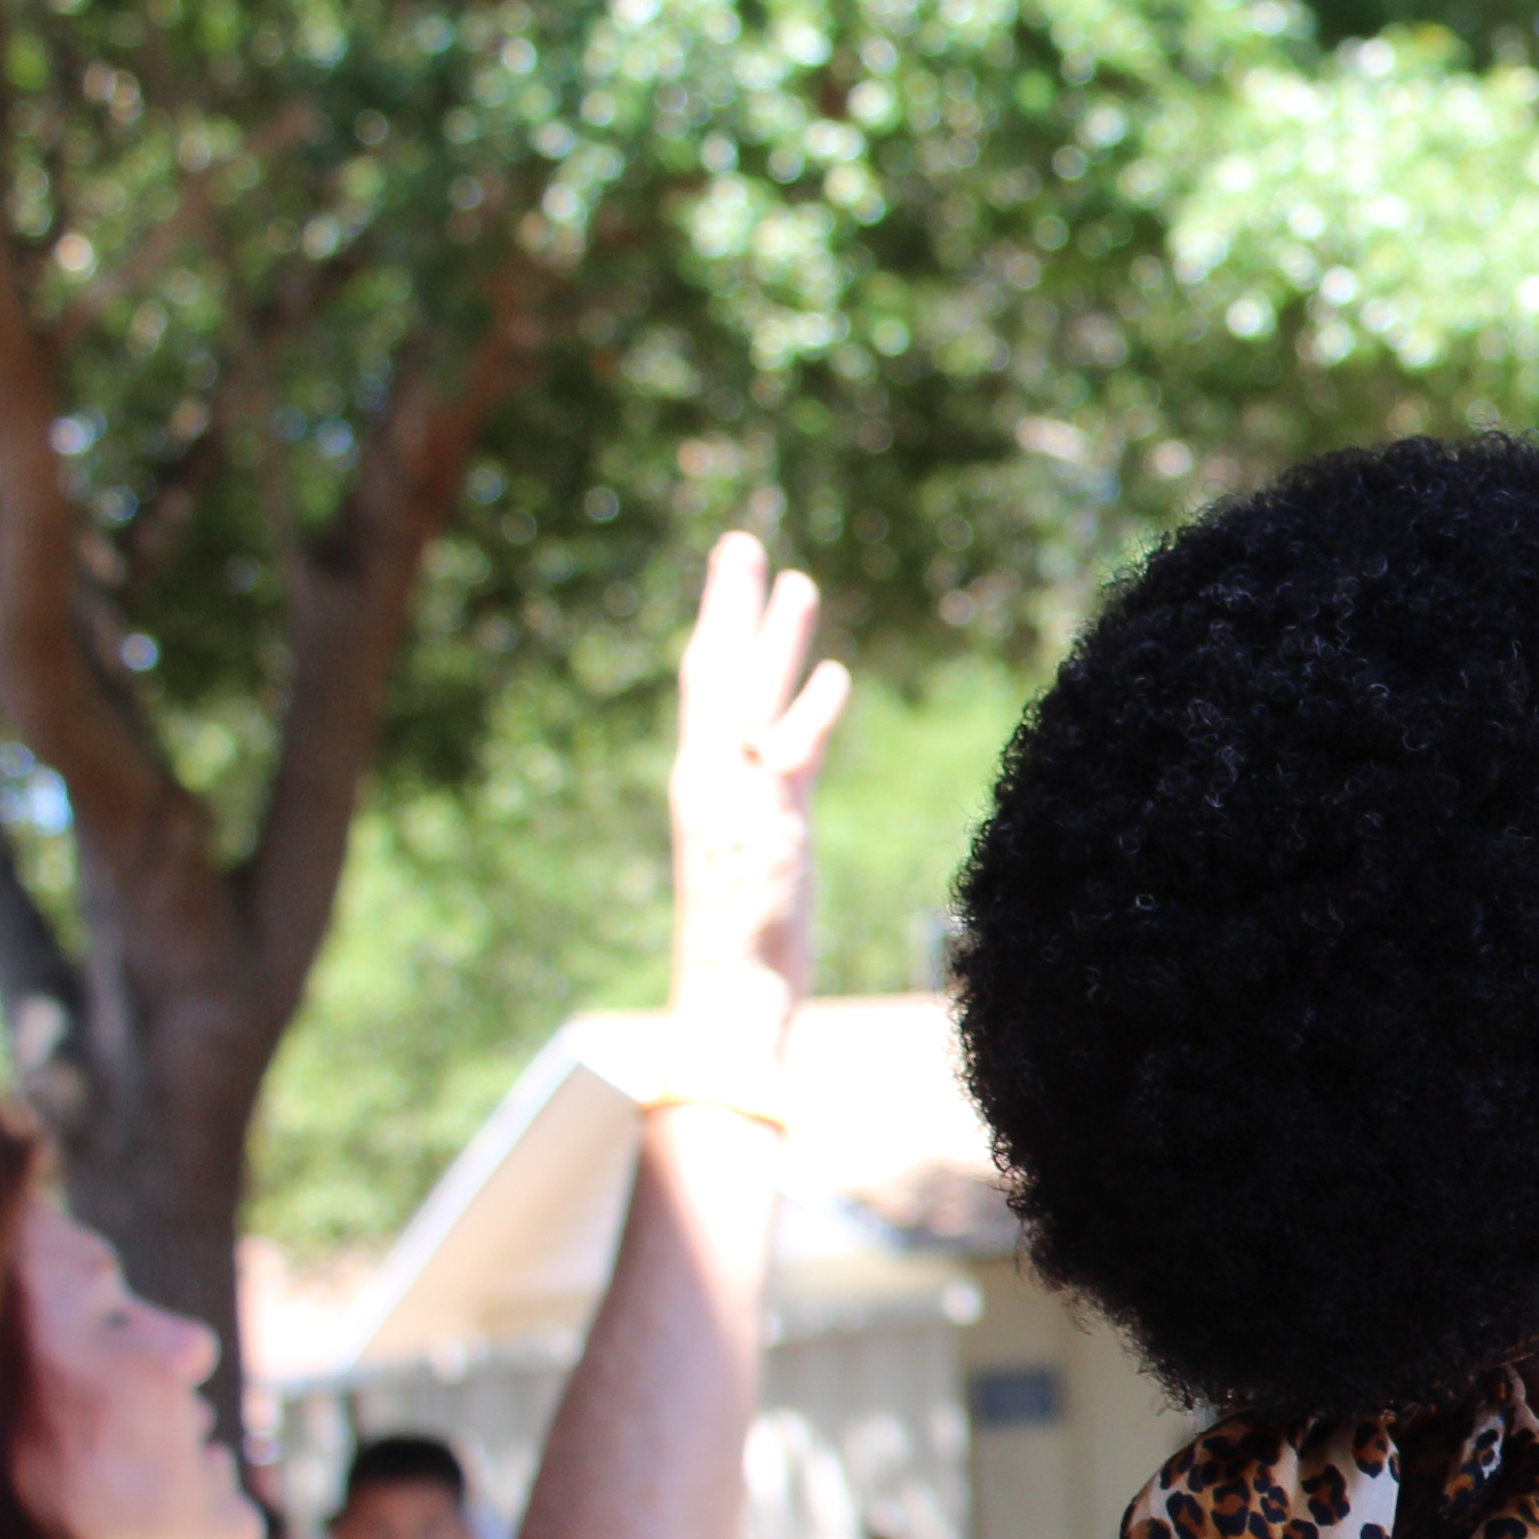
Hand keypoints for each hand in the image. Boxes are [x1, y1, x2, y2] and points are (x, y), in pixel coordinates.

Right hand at [667, 532, 852, 1068]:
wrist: (728, 997)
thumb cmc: (742, 940)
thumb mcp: (750, 855)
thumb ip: (763, 806)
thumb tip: (778, 783)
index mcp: (700, 783)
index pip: (705, 689)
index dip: (720, 629)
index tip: (734, 578)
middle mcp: (707, 781)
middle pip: (714, 673)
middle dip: (729, 605)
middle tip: (741, 542)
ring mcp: (734, 802)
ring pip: (748, 698)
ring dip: (774, 637)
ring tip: (797, 578)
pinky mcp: (768, 828)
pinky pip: (791, 757)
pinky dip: (814, 712)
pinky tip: (838, 672)